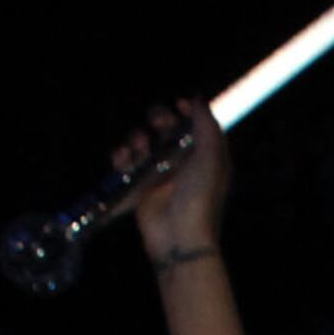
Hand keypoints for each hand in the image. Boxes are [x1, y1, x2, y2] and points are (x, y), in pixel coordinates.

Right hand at [118, 98, 226, 264]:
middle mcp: (182, 161)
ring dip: (136, 137)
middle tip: (157, 124)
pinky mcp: (139, 185)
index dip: (186, 111)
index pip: (194, 124)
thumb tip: (199, 99)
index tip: (179, 104)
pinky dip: (122, 156)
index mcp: (204, 155)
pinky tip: (124, 158)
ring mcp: (159, 173)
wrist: (179, 235)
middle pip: (165, 127)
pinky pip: (126, 161)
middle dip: (158, 119)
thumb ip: (207, 126)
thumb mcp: (211, 158)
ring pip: (142, 141)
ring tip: (138, 147)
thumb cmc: (200, 196)